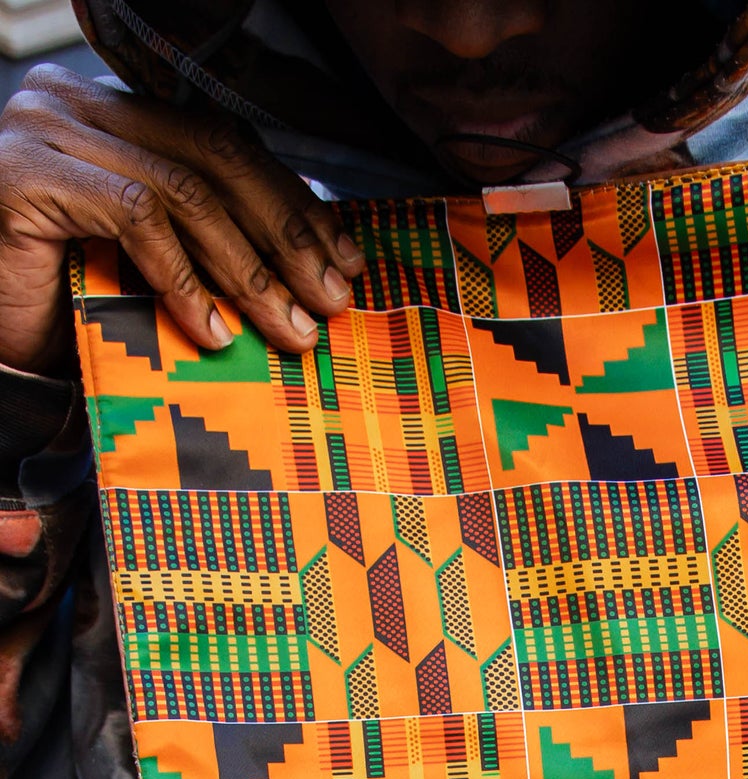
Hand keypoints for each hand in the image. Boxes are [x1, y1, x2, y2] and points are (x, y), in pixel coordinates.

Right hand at [0, 65, 364, 374]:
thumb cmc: (67, 308)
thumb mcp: (154, 268)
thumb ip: (210, 246)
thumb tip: (311, 270)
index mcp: (116, 115)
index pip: (224, 144)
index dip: (291, 203)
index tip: (343, 261)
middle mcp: (79, 104)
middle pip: (215, 156)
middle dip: (286, 234)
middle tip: (330, 299)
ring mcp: (48, 130)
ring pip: (184, 189)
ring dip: (249, 268)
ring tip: (288, 327)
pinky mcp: (30, 174)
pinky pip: (135, 217)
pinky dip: (185, 279)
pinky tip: (215, 332)